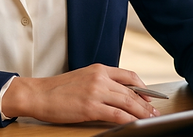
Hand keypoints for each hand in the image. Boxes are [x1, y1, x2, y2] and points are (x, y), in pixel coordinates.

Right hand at [1, 64, 159, 123]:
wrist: (37, 94)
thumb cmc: (56, 90)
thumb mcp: (82, 78)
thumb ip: (100, 83)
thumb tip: (118, 94)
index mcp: (98, 69)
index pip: (129, 76)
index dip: (143, 87)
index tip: (149, 96)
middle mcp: (99, 78)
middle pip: (132, 91)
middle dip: (146, 103)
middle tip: (154, 111)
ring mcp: (96, 92)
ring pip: (128, 102)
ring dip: (142, 112)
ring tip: (150, 119)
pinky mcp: (91, 107)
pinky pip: (118, 115)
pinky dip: (130, 120)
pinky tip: (136, 123)